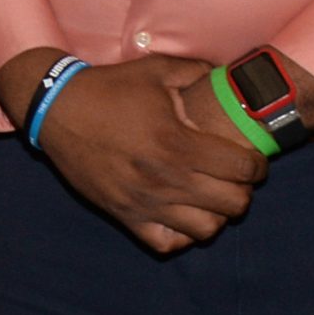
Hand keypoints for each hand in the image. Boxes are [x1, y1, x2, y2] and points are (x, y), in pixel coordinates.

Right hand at [0, 49, 264, 254]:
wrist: (55, 110)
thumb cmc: (108, 89)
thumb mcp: (155, 70)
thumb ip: (198, 71)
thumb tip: (229, 75)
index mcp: (176, 142)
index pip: (242, 169)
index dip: (257, 165)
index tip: (253, 159)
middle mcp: (164, 178)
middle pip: (234, 204)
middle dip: (243, 190)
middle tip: (234, 177)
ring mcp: (144, 202)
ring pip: (206, 230)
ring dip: (216, 214)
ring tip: (210, 197)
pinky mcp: (124, 216)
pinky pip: (167, 244)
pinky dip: (181, 235)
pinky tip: (180, 213)